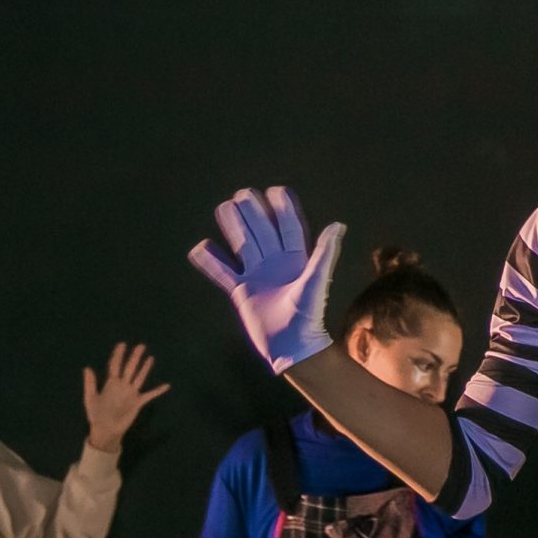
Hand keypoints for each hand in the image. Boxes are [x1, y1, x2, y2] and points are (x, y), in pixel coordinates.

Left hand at [83, 342, 169, 451]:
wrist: (105, 430)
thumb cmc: (96, 415)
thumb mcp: (91, 399)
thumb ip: (90, 384)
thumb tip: (87, 367)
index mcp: (111, 383)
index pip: (115, 365)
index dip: (118, 355)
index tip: (122, 344)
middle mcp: (123, 385)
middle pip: (130, 368)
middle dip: (135, 357)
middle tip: (140, 345)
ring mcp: (131, 393)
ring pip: (140, 377)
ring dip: (145, 368)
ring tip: (150, 357)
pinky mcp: (138, 402)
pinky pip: (150, 394)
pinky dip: (158, 390)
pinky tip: (167, 385)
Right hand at [189, 187, 345, 373]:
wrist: (292, 347)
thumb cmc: (308, 316)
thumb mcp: (316, 282)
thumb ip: (324, 254)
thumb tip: (338, 225)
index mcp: (295, 259)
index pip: (288, 227)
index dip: (283, 209)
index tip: (276, 190)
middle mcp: (274, 263)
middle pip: (261, 232)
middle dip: (252, 212)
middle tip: (242, 194)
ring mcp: (256, 276)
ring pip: (242, 246)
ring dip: (233, 228)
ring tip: (223, 207)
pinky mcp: (240, 292)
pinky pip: (222, 272)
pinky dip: (210, 262)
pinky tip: (199, 248)